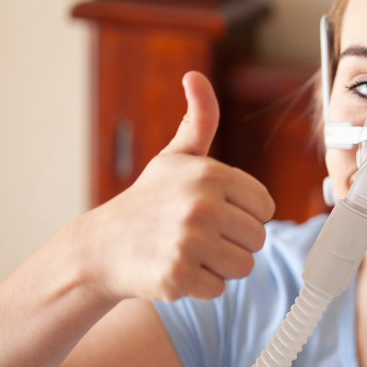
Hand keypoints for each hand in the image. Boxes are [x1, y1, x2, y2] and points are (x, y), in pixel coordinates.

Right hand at [74, 71, 275, 302]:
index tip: (213, 211)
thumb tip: (195, 76)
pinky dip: (199, 287)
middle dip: (232, 242)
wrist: (100, 248)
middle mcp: (202, 205)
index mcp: (211, 173)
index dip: (243, 213)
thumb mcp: (175, 157)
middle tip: (196, 235)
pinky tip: (174, 269)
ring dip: (218, 266)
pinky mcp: (178, 276)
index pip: (266, 207)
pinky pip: (218, 289)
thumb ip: (199, 119)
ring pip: (243, 266)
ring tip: (187, 251)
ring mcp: (189, 242)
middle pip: (258, 239)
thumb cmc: (147, 201)